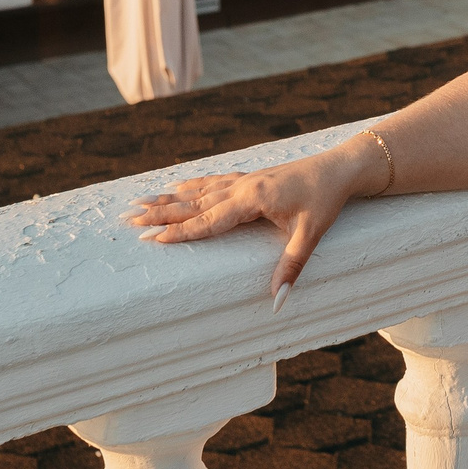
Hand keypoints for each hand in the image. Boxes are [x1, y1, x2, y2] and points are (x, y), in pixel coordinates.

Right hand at [127, 138, 379, 301]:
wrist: (340, 167)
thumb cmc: (326, 199)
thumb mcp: (311, 235)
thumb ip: (291, 267)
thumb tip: (276, 301)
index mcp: (252, 200)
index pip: (208, 221)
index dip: (179, 232)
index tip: (151, 240)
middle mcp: (242, 187)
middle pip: (194, 203)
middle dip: (160, 213)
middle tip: (128, 219)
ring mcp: (245, 180)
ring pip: (199, 191)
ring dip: (169, 197)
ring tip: (140, 202)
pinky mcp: (251, 177)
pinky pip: (212, 182)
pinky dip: (191, 185)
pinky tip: (177, 185)